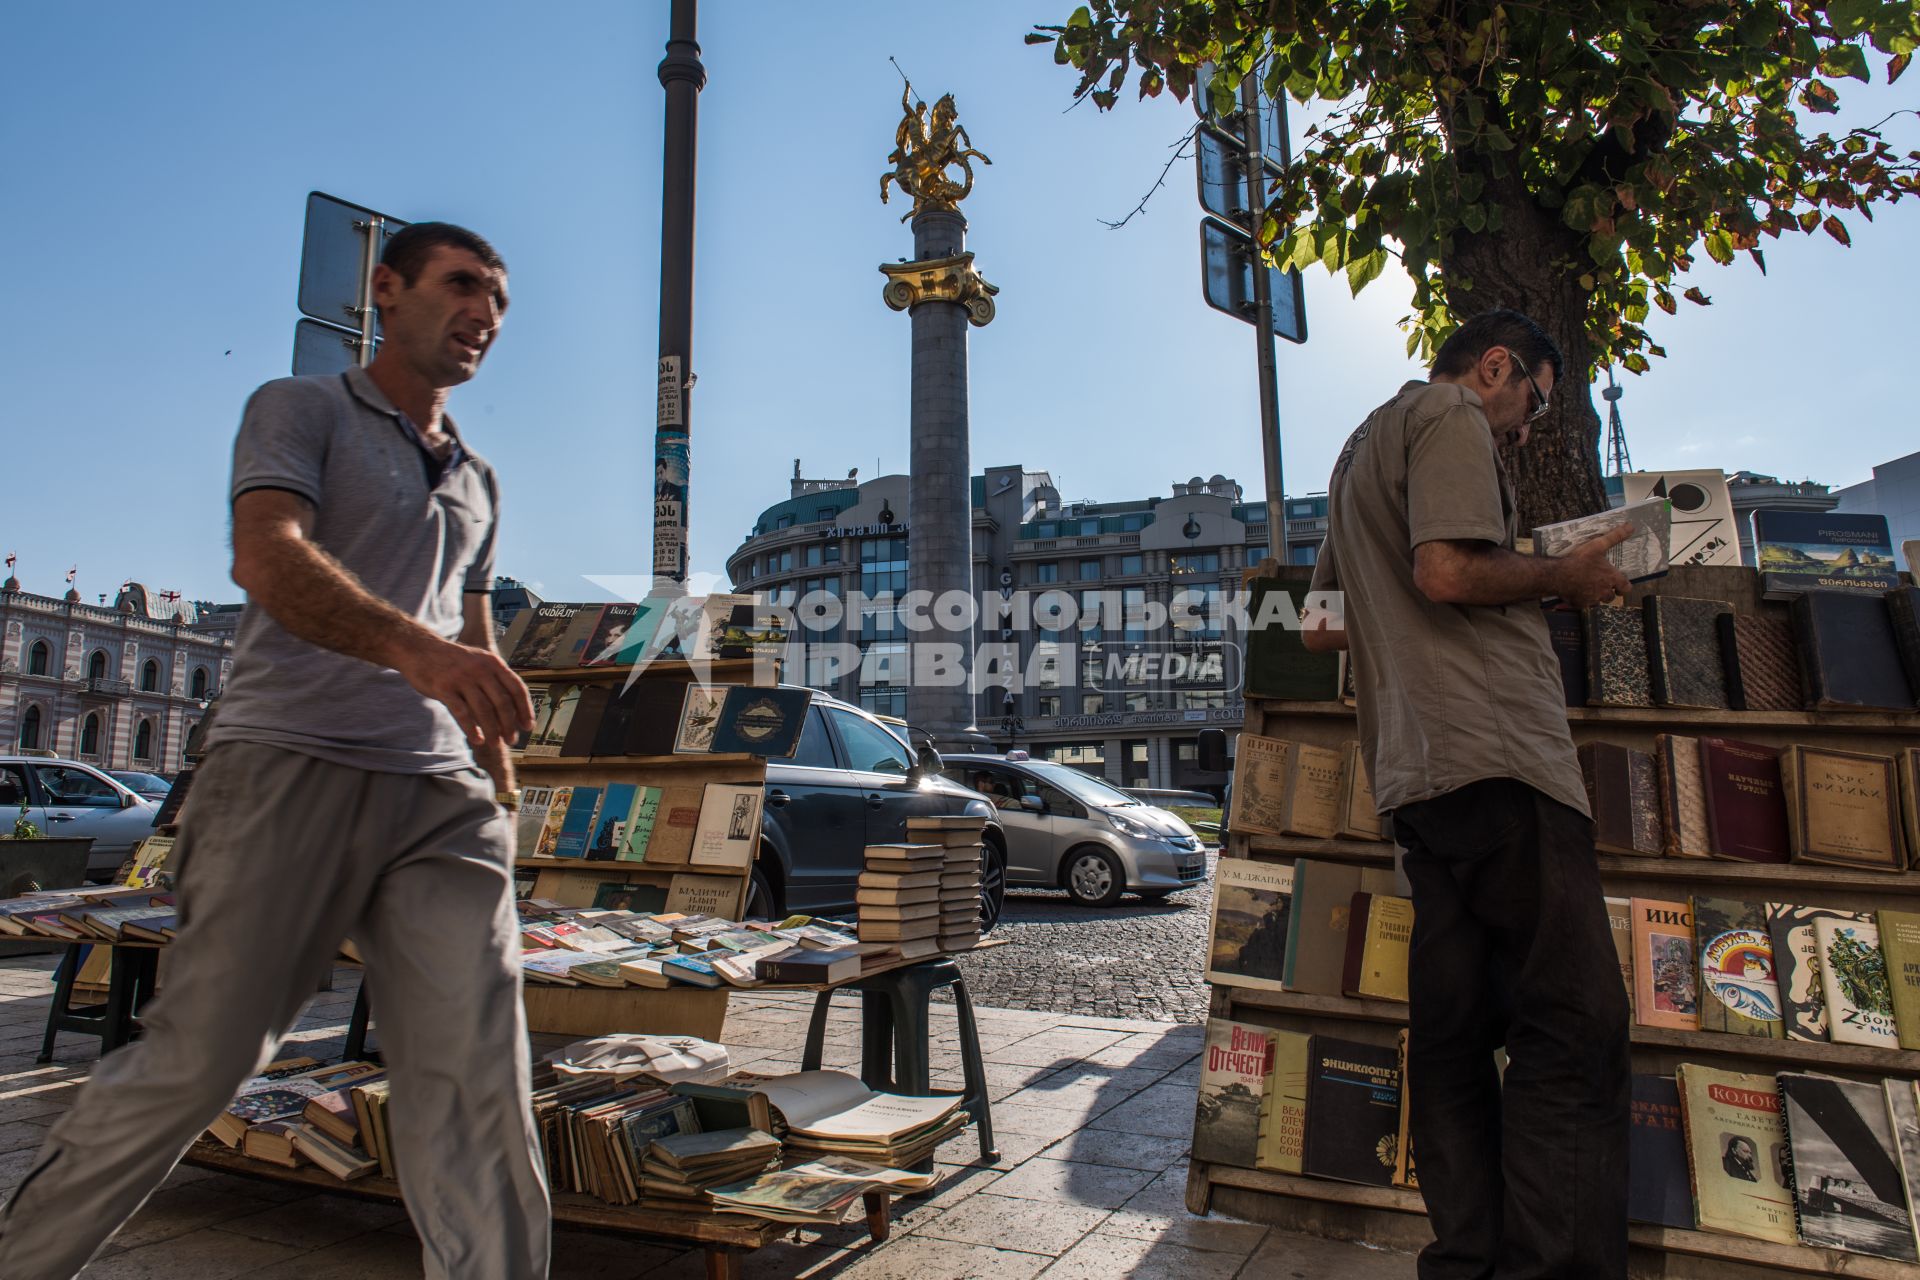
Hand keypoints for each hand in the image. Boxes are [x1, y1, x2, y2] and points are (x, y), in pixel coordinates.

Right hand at [398, 637, 535, 747]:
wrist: (419, 648)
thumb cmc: (453, 662)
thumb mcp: (479, 662)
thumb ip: (495, 681)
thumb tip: (513, 711)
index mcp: (493, 663)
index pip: (517, 688)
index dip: (525, 709)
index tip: (528, 727)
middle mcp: (480, 669)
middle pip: (502, 702)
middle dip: (509, 724)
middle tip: (512, 740)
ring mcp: (461, 678)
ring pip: (484, 710)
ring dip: (492, 731)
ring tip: (495, 744)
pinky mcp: (443, 688)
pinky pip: (461, 713)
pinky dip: (471, 729)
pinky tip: (477, 740)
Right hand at [1557, 523, 1633, 608]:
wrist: (1558, 575)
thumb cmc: (1579, 560)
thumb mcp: (1598, 545)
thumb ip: (1615, 536)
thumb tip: (1631, 526)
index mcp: (1611, 578)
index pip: (1626, 588)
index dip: (1624, 587)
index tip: (1620, 585)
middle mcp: (1604, 592)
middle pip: (1611, 596)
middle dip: (1607, 591)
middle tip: (1600, 583)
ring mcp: (1592, 599)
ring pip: (1598, 601)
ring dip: (1595, 595)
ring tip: (1587, 586)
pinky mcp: (1580, 604)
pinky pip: (1584, 604)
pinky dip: (1582, 599)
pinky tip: (1576, 590)